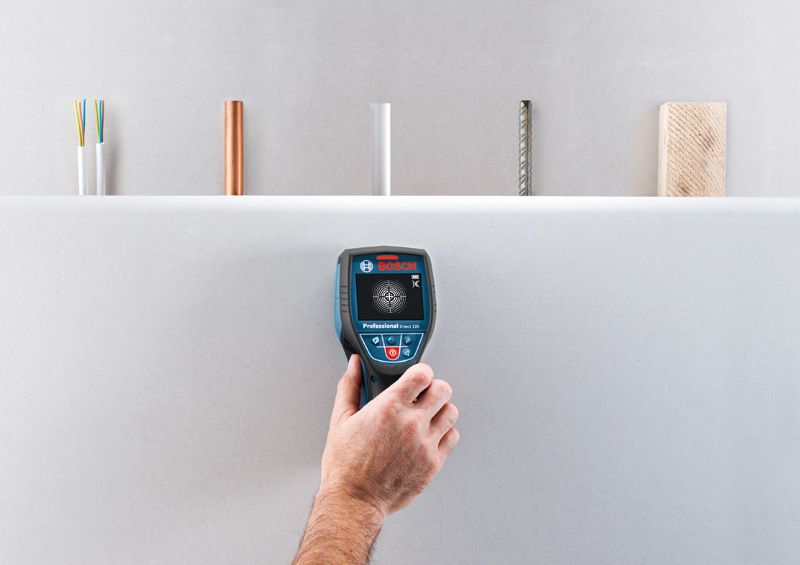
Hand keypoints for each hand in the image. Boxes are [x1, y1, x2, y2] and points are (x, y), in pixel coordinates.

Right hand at [320, 355, 459, 516]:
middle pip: (443, 389)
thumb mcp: (340, 420)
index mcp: (388, 408)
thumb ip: (349, 387)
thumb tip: (354, 366)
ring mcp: (424, 444)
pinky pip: (452, 437)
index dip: (421, 371)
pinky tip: (429, 436)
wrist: (354, 501)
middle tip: (422, 396)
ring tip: (427, 416)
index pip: (422, 373)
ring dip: (440, 410)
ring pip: (451, 411)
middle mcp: (411, 423)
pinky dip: (443, 434)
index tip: (416, 376)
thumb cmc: (345, 466)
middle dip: (433, 388)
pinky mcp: (433, 463)